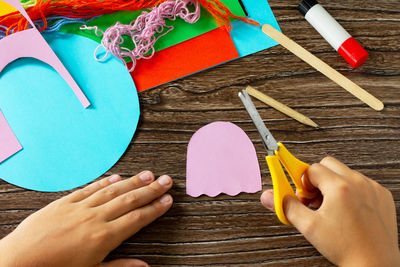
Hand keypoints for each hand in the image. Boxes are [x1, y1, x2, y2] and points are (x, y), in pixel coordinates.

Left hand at [0, 171, 173, 266]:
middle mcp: (95, 218)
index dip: (155, 208)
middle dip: (151, 189)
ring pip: (112, 190)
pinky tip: (116, 177)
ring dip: (132, 181)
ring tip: (148, 174)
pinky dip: (104, 182)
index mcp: (103, 238)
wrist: (19, 262)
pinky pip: (89, 189)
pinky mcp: (65, 202)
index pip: (137, 218)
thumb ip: (120, 266)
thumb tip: (144, 266)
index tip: (167, 199)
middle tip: (166, 180)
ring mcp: (80, 207)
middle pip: (130, 200)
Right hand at [261, 156, 399, 266]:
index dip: (303, 182)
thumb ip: (286, 206)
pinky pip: (361, 182)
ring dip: (333, 184)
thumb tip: (269, 196)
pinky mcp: (382, 195)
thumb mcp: (309, 227)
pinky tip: (347, 210)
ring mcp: (372, 188)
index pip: (312, 168)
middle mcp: (358, 183)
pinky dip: (351, 190)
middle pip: (328, 164)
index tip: (302, 194)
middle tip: (315, 199)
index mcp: (339, 188)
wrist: (375, 264)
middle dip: (317, 178)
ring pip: (344, 172)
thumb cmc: (346, 248)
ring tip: (331, 207)